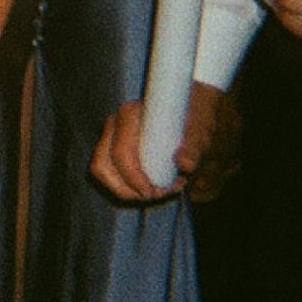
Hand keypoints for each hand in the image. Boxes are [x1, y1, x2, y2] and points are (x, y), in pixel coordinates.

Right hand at [90, 83, 231, 200]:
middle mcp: (114, 123)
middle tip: (156, 195)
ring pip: (102, 171)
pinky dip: (127, 186)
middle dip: (127, 189)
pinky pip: (109, 172)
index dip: (134, 178)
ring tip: (159, 191)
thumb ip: (194, 147)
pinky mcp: (111, 146)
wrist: (189, 107)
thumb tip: (183, 163)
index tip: (154, 192)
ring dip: (127, 190)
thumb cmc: (193, 118)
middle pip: (103, 165)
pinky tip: (155, 185)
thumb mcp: (199, 132)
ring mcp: (109, 134)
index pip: (121, 153)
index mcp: (130, 114)